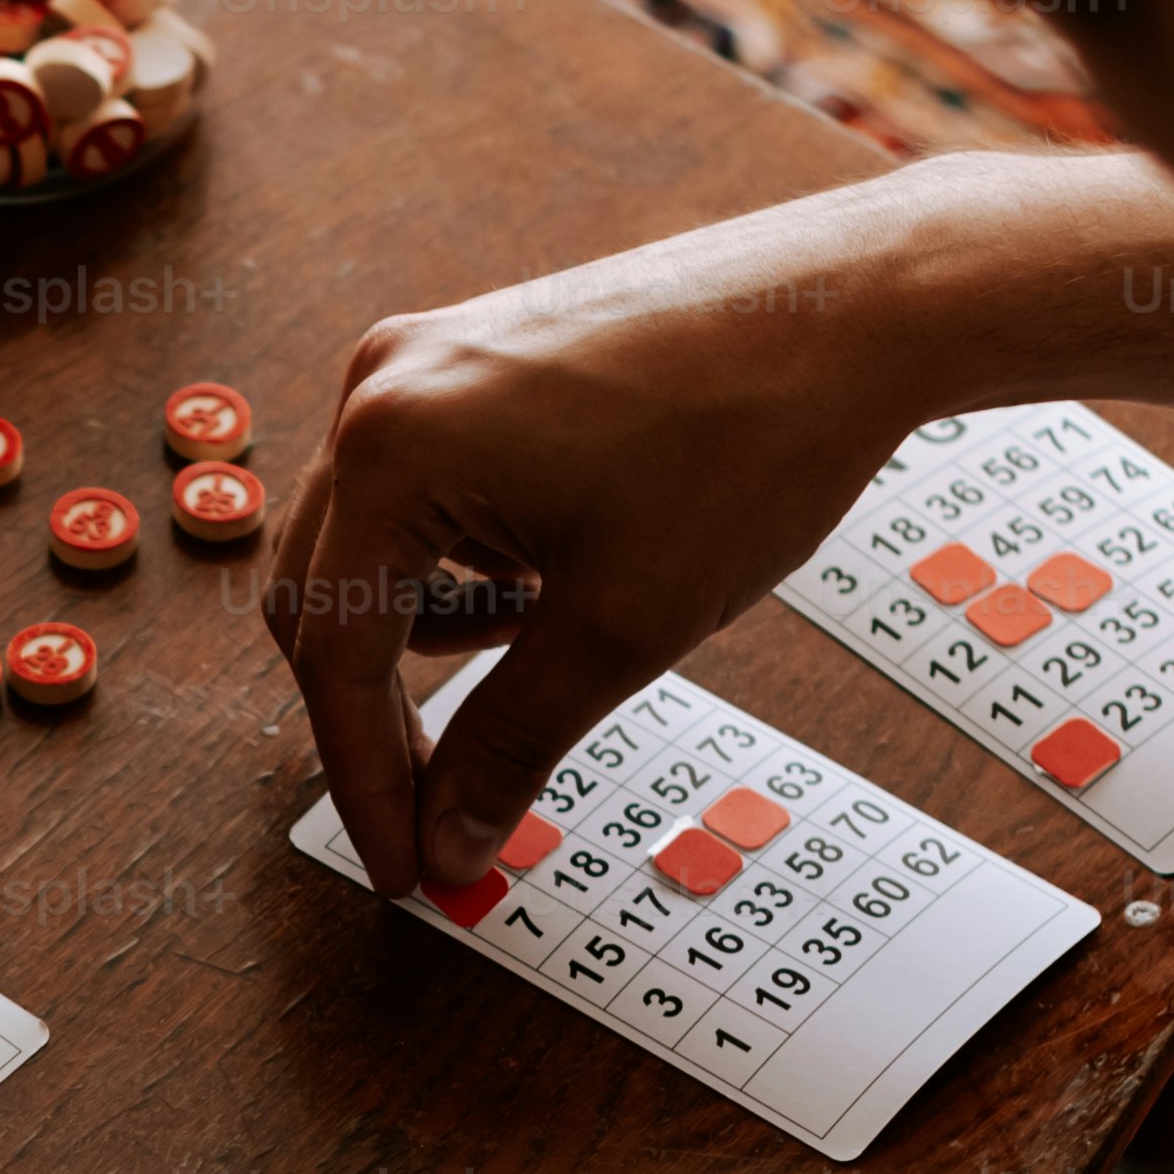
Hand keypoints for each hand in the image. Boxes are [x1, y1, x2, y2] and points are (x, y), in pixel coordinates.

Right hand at [266, 213, 941, 896]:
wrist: (852, 306)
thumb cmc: (748, 439)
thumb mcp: (620, 627)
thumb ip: (510, 746)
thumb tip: (449, 846)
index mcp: (394, 450)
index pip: (336, 655)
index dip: (368, 781)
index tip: (408, 866)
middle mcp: (382, 390)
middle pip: (322, 596)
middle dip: (380, 711)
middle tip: (445, 805)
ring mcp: (426, 361)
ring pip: (371, 545)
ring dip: (425, 631)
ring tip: (539, 651)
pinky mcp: (473, 355)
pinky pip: (421, 489)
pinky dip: (461, 564)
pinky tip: (549, 579)